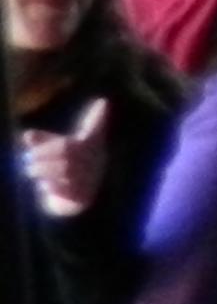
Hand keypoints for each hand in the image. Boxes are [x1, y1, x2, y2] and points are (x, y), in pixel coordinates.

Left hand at [20, 96, 109, 220]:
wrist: (75, 201)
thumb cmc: (64, 168)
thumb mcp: (54, 152)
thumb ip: (42, 142)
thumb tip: (26, 136)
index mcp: (89, 146)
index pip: (94, 128)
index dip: (98, 116)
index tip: (103, 102)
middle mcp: (94, 160)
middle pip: (68, 151)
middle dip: (45, 153)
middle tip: (28, 158)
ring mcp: (90, 178)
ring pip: (65, 170)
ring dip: (44, 170)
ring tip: (30, 171)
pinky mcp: (83, 195)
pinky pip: (65, 189)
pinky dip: (51, 186)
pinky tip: (45, 186)